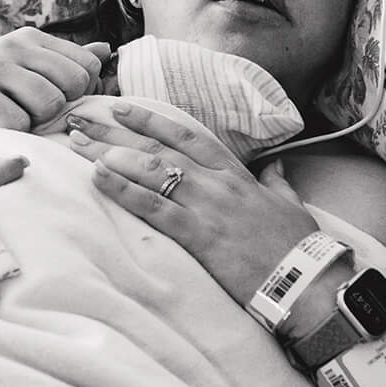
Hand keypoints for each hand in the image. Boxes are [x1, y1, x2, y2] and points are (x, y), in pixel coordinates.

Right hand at [0, 28, 109, 133]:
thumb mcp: (22, 65)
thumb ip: (63, 60)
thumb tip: (107, 50)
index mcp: (32, 38)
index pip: (88, 64)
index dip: (84, 91)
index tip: (61, 101)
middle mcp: (15, 47)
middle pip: (74, 84)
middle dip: (62, 108)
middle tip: (36, 112)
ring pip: (50, 103)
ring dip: (38, 122)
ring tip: (17, 118)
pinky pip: (19, 122)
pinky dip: (13, 132)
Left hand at [60, 99, 320, 311]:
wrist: (306, 279)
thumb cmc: (298, 246)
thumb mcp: (290, 205)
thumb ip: (277, 182)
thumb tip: (276, 166)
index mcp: (236, 173)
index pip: (186, 134)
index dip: (150, 118)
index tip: (120, 107)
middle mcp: (217, 182)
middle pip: (158, 147)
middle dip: (115, 131)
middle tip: (82, 119)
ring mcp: (207, 206)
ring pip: (151, 170)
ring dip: (111, 154)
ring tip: (79, 145)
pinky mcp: (199, 234)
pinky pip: (154, 206)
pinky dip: (124, 190)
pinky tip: (100, 178)